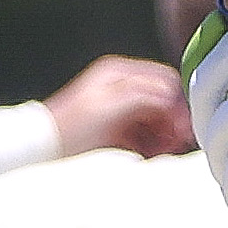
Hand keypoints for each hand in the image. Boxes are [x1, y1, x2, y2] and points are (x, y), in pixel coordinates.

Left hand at [45, 55, 190, 158]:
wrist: (43, 145)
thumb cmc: (71, 127)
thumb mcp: (112, 106)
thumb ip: (145, 96)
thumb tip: (172, 97)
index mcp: (120, 72)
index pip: (166, 81)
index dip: (179, 104)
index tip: (184, 128)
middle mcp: (121, 84)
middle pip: (164, 101)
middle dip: (172, 122)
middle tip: (175, 144)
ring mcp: (119, 104)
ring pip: (156, 118)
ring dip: (163, 135)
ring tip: (159, 152)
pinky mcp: (116, 124)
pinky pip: (145, 132)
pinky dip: (151, 143)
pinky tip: (147, 154)